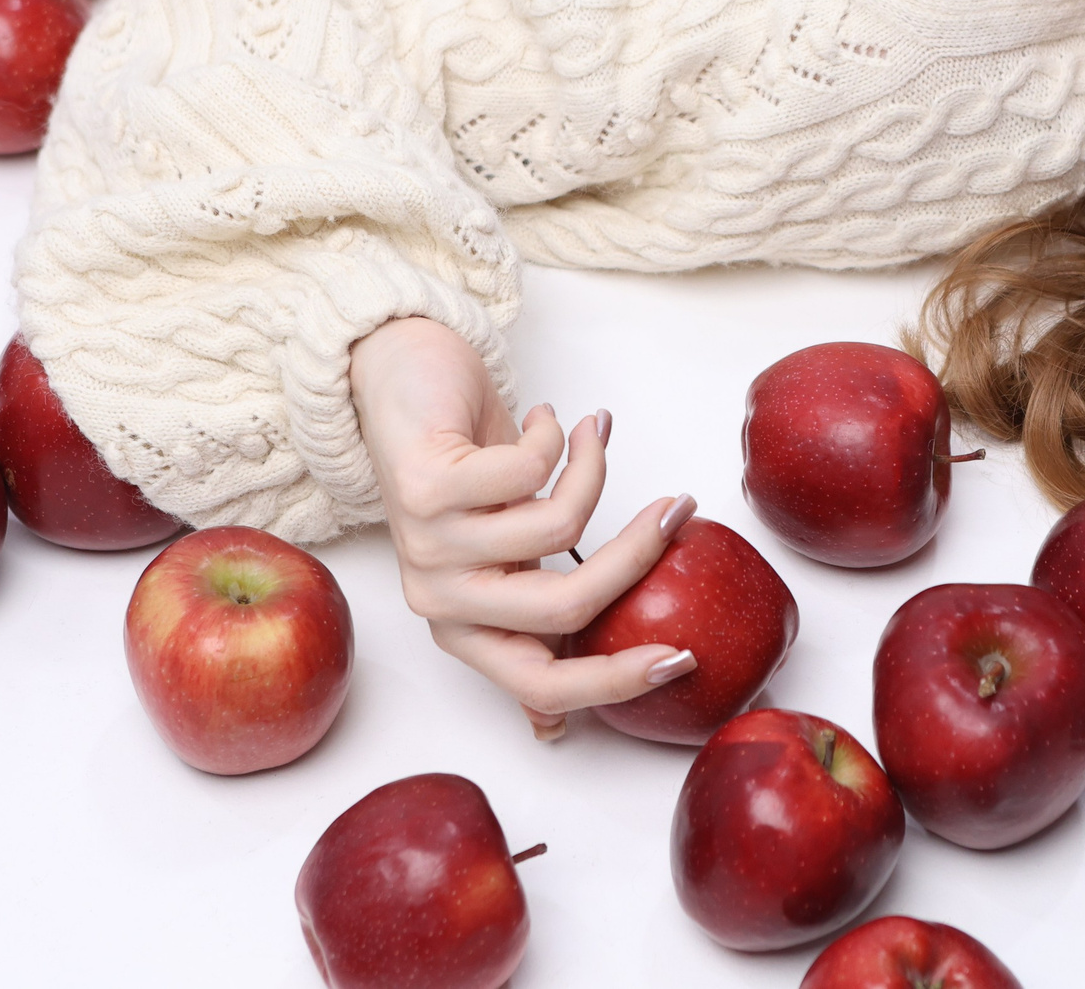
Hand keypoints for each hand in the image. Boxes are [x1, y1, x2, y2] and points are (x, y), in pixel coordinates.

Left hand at [351, 316, 697, 738]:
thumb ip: (540, 603)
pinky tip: (542, 419)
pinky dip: (554, 435)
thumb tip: (579, 704)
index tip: (683, 657)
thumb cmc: (466, 467)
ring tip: (589, 435)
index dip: (615, 680)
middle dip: (637, 554)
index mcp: (465, 627)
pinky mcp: (424, 489)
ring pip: (558, 529)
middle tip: (676, 509)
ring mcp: (428, 547)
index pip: (540, 684)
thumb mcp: (511, 548)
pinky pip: (532, 471)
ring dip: (593, 468)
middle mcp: (440, 600)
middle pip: (565, 609)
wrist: (401, 379)